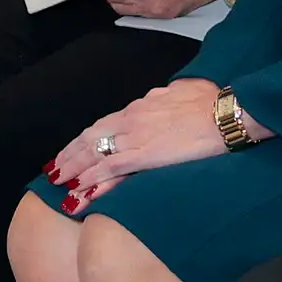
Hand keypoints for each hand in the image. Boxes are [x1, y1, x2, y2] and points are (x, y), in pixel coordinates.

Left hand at [44, 78, 238, 207]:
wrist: (226, 113)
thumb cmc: (213, 101)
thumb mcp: (184, 91)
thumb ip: (168, 96)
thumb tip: (163, 96)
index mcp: (140, 106)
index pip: (105, 124)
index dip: (86, 138)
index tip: (74, 149)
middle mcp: (131, 119)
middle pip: (90, 137)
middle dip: (70, 154)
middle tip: (55, 169)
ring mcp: (135, 137)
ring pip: (93, 153)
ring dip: (73, 169)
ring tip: (59, 182)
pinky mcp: (143, 155)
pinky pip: (109, 169)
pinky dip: (91, 180)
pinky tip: (79, 190)